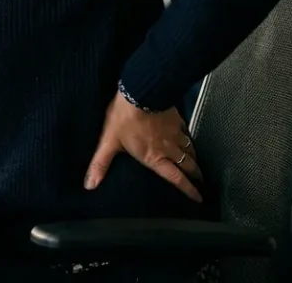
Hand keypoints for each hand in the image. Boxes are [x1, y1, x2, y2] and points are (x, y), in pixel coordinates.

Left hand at [85, 90, 202, 202]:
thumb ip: (100, 164)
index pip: (175, 178)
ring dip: (195, 159)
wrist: (141, 93)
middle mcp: (168, 148)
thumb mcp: (108, 142)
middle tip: (201, 182)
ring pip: (190, 150)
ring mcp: (175, 133)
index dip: (188, 189)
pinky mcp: (176, 119)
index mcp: (154, 157)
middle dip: (196, 175)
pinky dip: (190, 139)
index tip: (198, 198)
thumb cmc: (124, 117)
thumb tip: (90, 184)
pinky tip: (189, 139)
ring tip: (198, 164)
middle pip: (187, 165)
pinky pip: (187, 133)